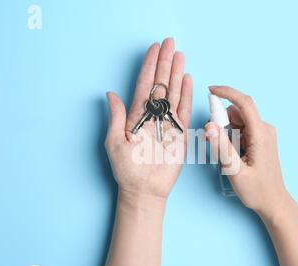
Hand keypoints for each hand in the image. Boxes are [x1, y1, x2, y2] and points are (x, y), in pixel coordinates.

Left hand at [105, 38, 192, 199]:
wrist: (144, 189)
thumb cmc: (126, 169)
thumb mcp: (114, 142)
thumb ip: (116, 117)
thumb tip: (110, 94)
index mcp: (136, 116)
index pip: (144, 84)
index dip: (149, 66)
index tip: (154, 49)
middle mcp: (153, 115)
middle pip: (160, 83)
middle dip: (165, 62)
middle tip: (170, 43)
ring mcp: (168, 123)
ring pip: (173, 93)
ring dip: (176, 73)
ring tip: (180, 55)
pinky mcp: (180, 133)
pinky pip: (184, 110)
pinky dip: (186, 94)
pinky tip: (187, 79)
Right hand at [205, 86, 293, 220]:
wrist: (273, 202)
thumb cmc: (257, 190)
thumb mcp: (235, 171)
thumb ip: (221, 147)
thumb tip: (209, 126)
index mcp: (260, 134)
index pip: (244, 103)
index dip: (226, 92)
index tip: (210, 90)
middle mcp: (264, 129)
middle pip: (237, 113)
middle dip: (221, 123)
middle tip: (214, 143)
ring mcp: (263, 134)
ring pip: (237, 122)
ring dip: (226, 133)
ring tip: (226, 156)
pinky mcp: (261, 139)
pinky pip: (241, 131)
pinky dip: (232, 139)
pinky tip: (232, 156)